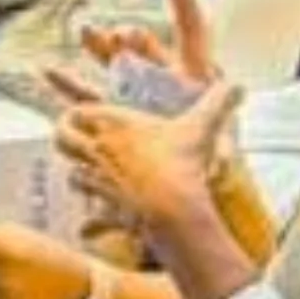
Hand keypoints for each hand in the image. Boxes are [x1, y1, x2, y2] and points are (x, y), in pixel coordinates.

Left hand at [55, 77, 240, 293]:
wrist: (172, 208)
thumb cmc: (181, 164)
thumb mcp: (202, 127)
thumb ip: (219, 102)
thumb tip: (239, 86)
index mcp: (115, 124)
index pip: (77, 111)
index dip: (75, 113)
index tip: (79, 114)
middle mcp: (100, 150)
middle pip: (61, 138)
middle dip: (64, 136)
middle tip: (72, 138)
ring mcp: (99, 179)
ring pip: (69, 171)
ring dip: (76, 170)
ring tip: (86, 171)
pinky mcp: (106, 206)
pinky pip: (87, 208)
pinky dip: (89, 210)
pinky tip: (96, 212)